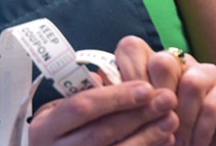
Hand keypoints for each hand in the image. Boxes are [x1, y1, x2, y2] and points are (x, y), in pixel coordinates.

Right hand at [29, 80, 178, 144]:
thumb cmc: (60, 129)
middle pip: (102, 133)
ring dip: (148, 135)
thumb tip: (116, 76)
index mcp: (45, 127)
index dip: (115, 97)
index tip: (145, 87)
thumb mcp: (59, 109)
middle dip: (137, 115)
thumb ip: (83, 93)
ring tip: (171, 118)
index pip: (82, 107)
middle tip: (166, 99)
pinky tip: (165, 139)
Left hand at [115, 36, 215, 145]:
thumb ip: (121, 100)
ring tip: (178, 143)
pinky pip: (212, 104)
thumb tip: (94, 81)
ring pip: (191, 83)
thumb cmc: (166, 134)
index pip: (132, 48)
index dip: (127, 74)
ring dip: (182, 120)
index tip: (127, 107)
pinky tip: (195, 144)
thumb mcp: (139, 118)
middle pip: (162, 61)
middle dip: (157, 100)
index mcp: (150, 61)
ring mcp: (207, 72)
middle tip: (154, 128)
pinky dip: (200, 130)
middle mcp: (179, 60)